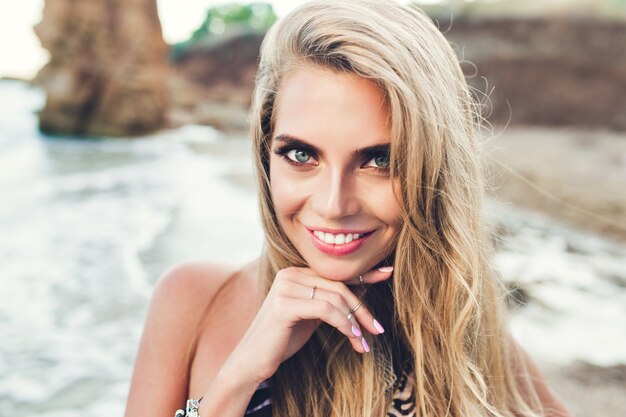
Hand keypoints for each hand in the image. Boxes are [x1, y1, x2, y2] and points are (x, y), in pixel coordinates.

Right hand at [225, 266, 393, 384]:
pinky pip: (326, 309)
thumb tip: (363, 290)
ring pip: (335, 298)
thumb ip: (332, 301)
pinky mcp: (284, 305)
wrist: (252, 361)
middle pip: (339, 286)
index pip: (336, 273)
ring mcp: (285, 287)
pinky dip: (344, 325)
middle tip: (377, 330)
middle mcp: (290, 274)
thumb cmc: (283, 339)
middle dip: (362, 309)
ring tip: (363, 343)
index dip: (363, 274)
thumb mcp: (313, 316)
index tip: (387, 273)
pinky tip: (352, 339)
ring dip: (355, 322)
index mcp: (296, 273)